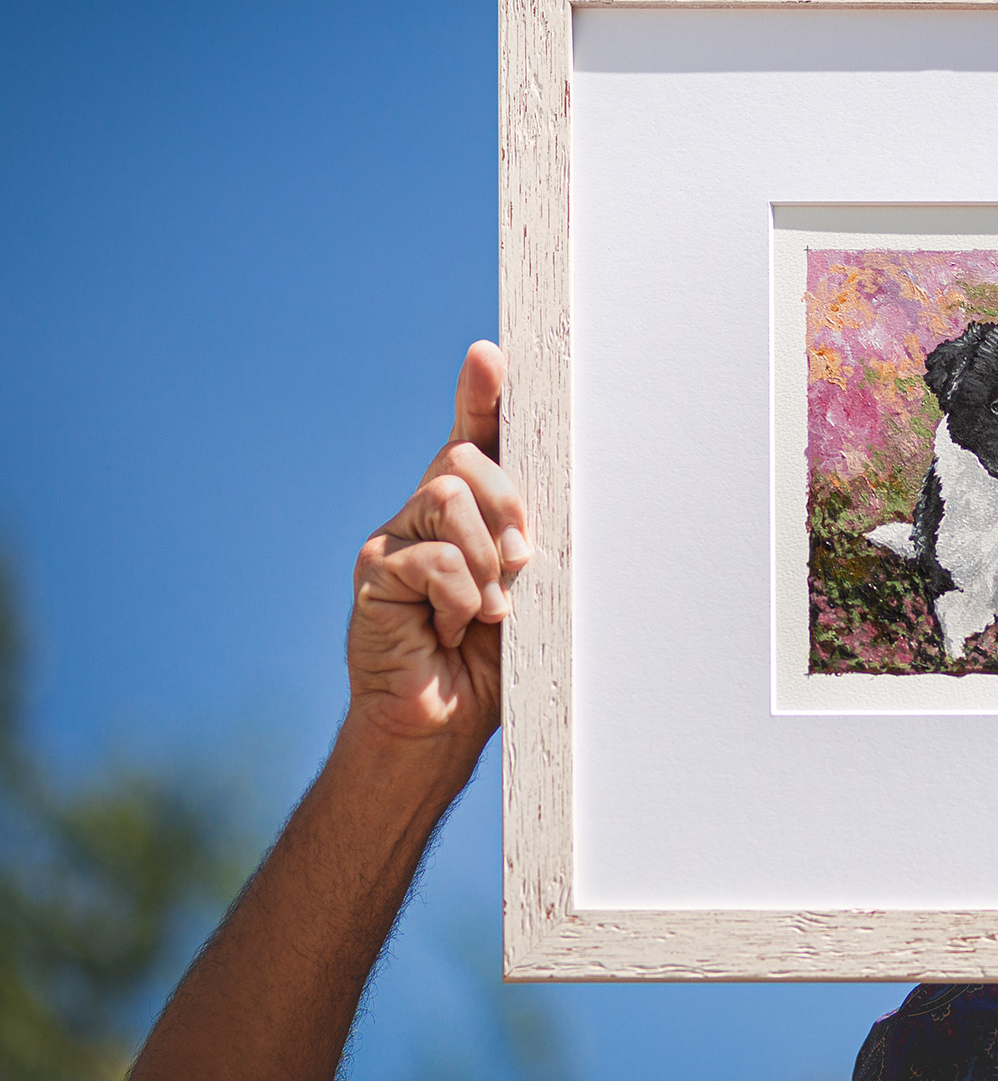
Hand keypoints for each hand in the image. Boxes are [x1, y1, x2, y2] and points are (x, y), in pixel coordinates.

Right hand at [346, 342, 529, 749]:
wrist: (445, 724)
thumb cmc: (496, 661)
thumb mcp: (530, 591)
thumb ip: (529, 540)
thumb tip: (540, 514)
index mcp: (471, 513)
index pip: (476, 437)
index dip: (482, 394)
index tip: (490, 356)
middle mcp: (426, 514)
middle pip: (465, 459)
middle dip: (509, 504)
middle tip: (523, 563)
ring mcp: (394, 539)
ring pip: (446, 496)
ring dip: (484, 558)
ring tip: (487, 609)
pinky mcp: (374, 573)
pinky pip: (430, 555)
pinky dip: (458, 595)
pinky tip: (451, 628)